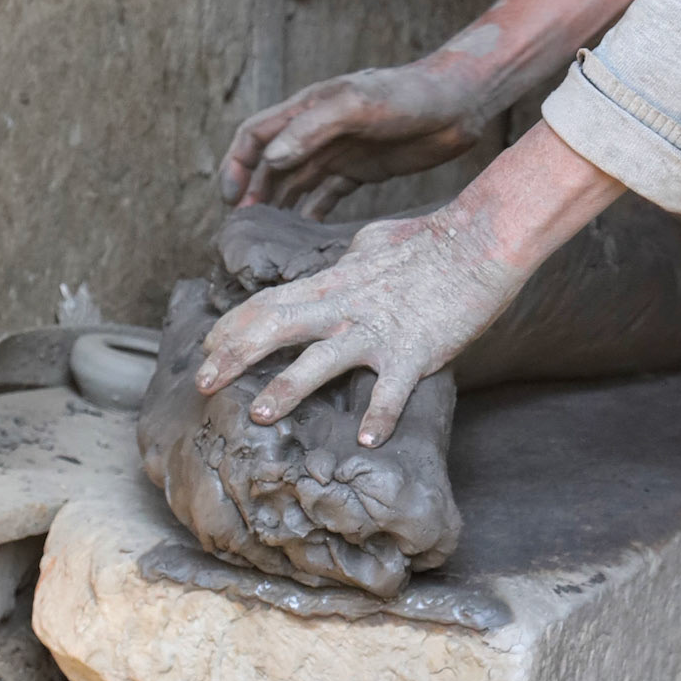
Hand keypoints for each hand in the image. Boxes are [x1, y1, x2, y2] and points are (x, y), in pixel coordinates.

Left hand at [198, 121, 623, 445]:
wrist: (479, 241)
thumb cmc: (431, 241)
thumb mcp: (374, 243)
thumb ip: (348, 261)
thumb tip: (338, 260)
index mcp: (335, 282)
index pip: (270, 302)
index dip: (233, 326)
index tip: (207, 348)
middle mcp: (347, 306)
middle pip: (277, 327)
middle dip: (234, 356)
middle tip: (200, 383)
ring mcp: (378, 330)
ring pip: (322, 359)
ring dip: (287, 387)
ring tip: (259, 413)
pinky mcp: (414, 350)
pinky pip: (392, 389)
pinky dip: (379, 415)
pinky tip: (366, 439)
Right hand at [219, 60, 480, 214]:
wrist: (459, 102)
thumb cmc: (410, 95)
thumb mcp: (359, 104)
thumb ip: (314, 127)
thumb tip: (272, 159)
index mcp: (310, 107)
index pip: (256, 134)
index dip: (237, 164)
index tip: (230, 200)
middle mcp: (318, 130)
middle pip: (271, 164)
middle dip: (253, 193)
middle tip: (243, 234)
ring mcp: (340, 151)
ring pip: (296, 182)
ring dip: (278, 206)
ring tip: (266, 241)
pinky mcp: (362, 170)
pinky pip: (326, 195)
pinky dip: (311, 213)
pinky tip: (304, 238)